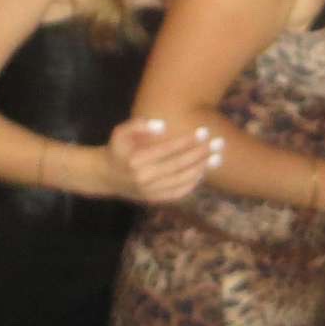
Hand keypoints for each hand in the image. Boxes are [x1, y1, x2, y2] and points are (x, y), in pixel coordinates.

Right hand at [102, 118, 221, 203]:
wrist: (106, 176)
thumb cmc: (117, 150)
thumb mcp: (120, 132)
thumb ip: (138, 125)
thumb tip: (162, 126)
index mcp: (137, 160)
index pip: (169, 149)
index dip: (188, 140)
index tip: (203, 131)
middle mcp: (144, 178)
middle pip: (179, 165)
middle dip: (201, 153)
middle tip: (218, 143)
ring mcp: (150, 191)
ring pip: (182, 180)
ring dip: (202, 168)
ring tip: (216, 156)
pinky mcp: (154, 199)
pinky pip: (178, 193)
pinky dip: (192, 183)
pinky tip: (202, 171)